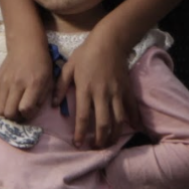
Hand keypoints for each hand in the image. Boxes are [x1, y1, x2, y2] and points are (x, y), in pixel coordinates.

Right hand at [0, 31, 52, 122]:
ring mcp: (4, 82)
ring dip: (7, 113)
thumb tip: (29, 114)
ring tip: (13, 108)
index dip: (28, 115)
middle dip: (16, 118)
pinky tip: (8, 100)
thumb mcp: (48, 80)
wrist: (25, 45)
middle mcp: (17, 83)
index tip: (31, 111)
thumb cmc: (41, 64)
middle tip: (20, 113)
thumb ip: (41, 99)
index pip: (25, 108)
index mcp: (33, 83)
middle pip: (9, 113)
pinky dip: (2, 105)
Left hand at [57, 29, 138, 148]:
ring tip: (109, 143)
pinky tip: (133, 128)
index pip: (82, 117)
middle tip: (96, 148)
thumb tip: (55, 105)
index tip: (78, 144)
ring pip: (118, 119)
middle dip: (100, 139)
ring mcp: (117, 92)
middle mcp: (102, 94)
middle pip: (103, 123)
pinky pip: (132, 108)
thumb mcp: (69, 67)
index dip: (80, 133)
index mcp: (86, 89)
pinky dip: (134, 119)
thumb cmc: (87, 54)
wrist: (110, 41)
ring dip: (114, 134)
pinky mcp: (127, 89)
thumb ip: (60, 86)